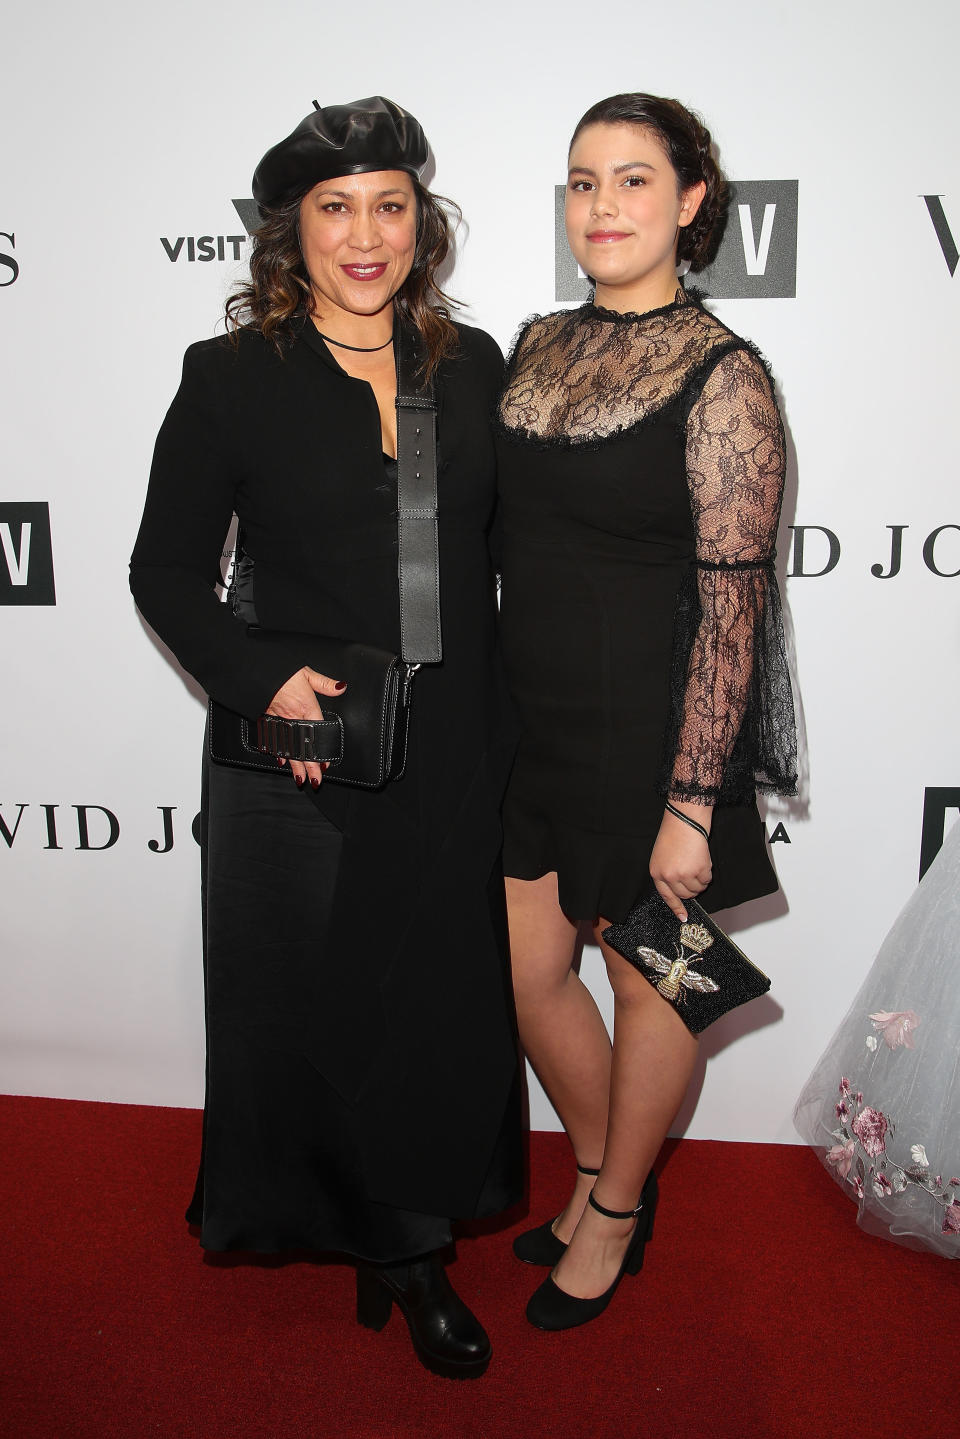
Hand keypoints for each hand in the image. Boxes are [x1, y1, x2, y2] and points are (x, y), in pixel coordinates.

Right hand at [266, 666, 345, 789]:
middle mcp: (292, 717)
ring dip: (295, 764)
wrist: (256, 669)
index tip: (325, 765)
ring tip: (300, 778)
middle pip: (302, 747)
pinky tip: (282, 761)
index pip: (317, 735)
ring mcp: (278, 720)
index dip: (321, 752)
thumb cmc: (281, 671)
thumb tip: (341, 688)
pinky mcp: (267, 718)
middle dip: (309, 766)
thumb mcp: (306, 672)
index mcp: (305, 706)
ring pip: (288, 747)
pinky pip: (274, 739)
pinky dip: (278, 751)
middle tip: (314, 781)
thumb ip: (324, 683)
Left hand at [649, 803, 713, 921]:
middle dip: (692, 888)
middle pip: (685, 894)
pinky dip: (707, 872)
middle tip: (694, 874)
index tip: (683, 917)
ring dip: (701, 879)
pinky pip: (707, 879)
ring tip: (697, 863)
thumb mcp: (661, 856)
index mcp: (656, 873)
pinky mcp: (697, 870)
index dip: (676, 907)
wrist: (684, 820)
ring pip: (697, 888)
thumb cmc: (673, 834)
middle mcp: (668, 877)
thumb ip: (667, 873)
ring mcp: (683, 875)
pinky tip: (702, 859)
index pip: (666, 896)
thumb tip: (680, 889)